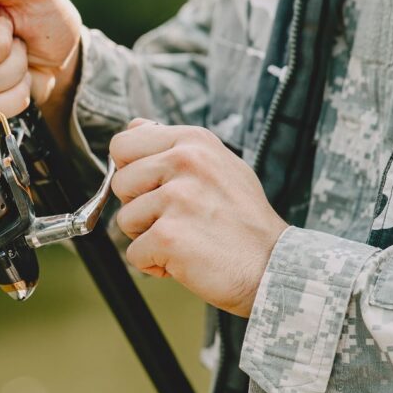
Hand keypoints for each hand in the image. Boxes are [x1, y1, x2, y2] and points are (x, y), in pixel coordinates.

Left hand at [109, 120, 288, 316]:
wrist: (273, 266)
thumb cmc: (243, 221)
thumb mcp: (218, 165)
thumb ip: (173, 146)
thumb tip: (135, 126)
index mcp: (193, 142)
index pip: (124, 143)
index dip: (130, 170)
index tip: (152, 187)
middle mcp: (184, 162)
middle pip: (119, 182)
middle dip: (138, 206)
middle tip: (176, 218)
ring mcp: (176, 198)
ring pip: (124, 219)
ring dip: (148, 237)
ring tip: (186, 238)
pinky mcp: (168, 236)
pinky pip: (133, 253)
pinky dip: (154, 264)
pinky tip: (185, 259)